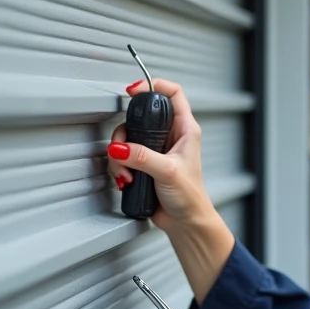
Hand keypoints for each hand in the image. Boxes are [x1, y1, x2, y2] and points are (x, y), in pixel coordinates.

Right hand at [106, 77, 212, 232]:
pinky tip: (126, 180)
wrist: (185, 222)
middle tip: (122, 147)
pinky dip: (119, 167)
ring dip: (120, 156)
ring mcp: (156, 150)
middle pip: (141, 116)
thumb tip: (119, 148)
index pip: (173, 94)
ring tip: (127, 173)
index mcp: (185, 130)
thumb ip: (142, 157)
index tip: (134, 90)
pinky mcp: (144, 164)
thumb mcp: (167, 172)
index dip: (154, 85)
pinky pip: (123, 156)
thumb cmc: (190, 197)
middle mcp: (170, 136)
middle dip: (126, 132)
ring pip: (128, 138)